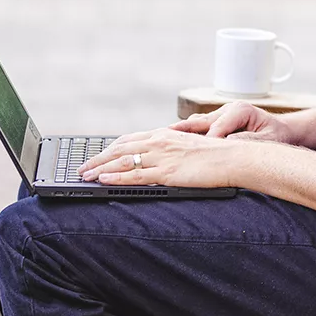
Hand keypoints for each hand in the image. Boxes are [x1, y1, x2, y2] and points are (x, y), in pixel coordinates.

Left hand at [77, 128, 238, 186]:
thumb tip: (156, 158)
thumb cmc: (215, 155)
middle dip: (98, 159)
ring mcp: (163, 156)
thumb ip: (171, 149)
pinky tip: (103, 180)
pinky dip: (116, 178)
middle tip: (82, 168)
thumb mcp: (188, 147)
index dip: (109, 148)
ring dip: (101, 169)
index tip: (97, 156)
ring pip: (123, 162)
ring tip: (85, 176)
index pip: (129, 139)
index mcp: (165, 135)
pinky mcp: (167, 172)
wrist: (233, 157)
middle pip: (120, 148)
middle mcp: (160, 142)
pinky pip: (136, 176)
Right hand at [170, 101, 294, 142]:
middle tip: (162, 142)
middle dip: (181, 133)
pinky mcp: (215, 123)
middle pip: (199, 122)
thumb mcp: (266, 140)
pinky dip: (183, 136)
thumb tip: (229, 145)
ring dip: (178, 134)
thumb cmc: (276, 136)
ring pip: (194, 124)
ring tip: (159, 143)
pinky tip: (169, 145)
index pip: (217, 127)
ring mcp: (219, 115)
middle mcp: (226, 109)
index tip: (195, 154)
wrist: (281, 131)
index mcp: (239, 110)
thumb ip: (248, 141)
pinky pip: (196, 129)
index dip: (206, 142)